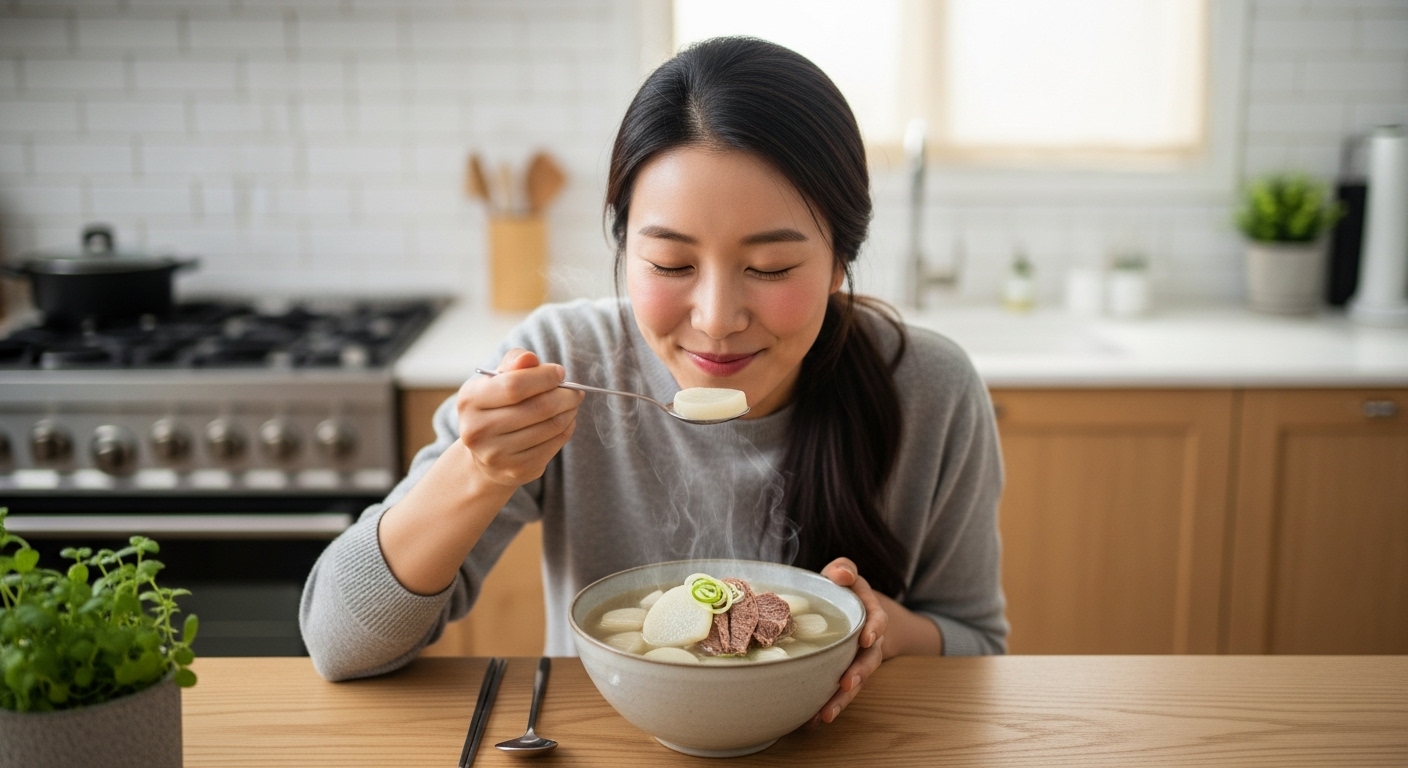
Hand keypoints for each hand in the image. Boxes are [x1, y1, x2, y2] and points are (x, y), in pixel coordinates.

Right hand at [456, 348, 584, 487]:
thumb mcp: (498, 379)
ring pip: (549, 427)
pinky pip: (553, 445)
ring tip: (572, 404)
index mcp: (470, 400)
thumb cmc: (497, 405)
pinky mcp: (516, 470)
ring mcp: (496, 454)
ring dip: (569, 412)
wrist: (485, 453)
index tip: (559, 373)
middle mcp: (477, 430)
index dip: (544, 377)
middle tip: (576, 391)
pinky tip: (566, 421)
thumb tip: (529, 358)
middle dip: (564, 396)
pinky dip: (566, 429)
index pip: (514, 386)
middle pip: (537, 408)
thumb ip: (514, 363)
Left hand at [812, 557, 888, 724]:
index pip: (877, 620)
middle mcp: (869, 642)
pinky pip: (841, 692)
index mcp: (870, 614)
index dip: (874, 628)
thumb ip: (844, 571)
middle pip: (869, 660)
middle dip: (859, 673)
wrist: (850, 612)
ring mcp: (858, 661)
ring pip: (856, 682)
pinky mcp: (845, 675)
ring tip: (826, 714)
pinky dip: (829, 704)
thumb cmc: (843, 591)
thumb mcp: (845, 575)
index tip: (866, 637)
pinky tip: (812, 720)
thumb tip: (840, 574)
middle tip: (846, 684)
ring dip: (842, 699)